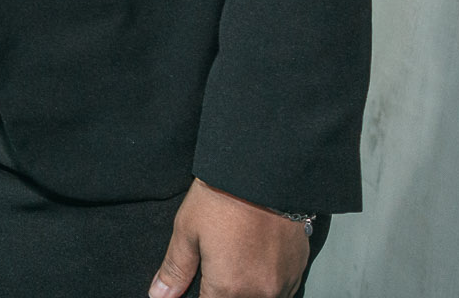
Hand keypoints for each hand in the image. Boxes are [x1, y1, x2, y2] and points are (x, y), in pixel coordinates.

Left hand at [150, 179, 312, 297]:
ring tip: (235, 262)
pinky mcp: (298, 269)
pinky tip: (255, 264)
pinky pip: (281, 291)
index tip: (199, 285)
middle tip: (215, 267)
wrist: (263, 172)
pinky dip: (266, 284)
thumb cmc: (220, 199)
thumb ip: (175, 270)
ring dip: (246, 291)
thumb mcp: (187, 231)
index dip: (200, 295)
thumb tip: (159, 295)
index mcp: (228, 288)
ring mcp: (283, 283)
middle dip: (223, 292)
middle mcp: (260, 293)